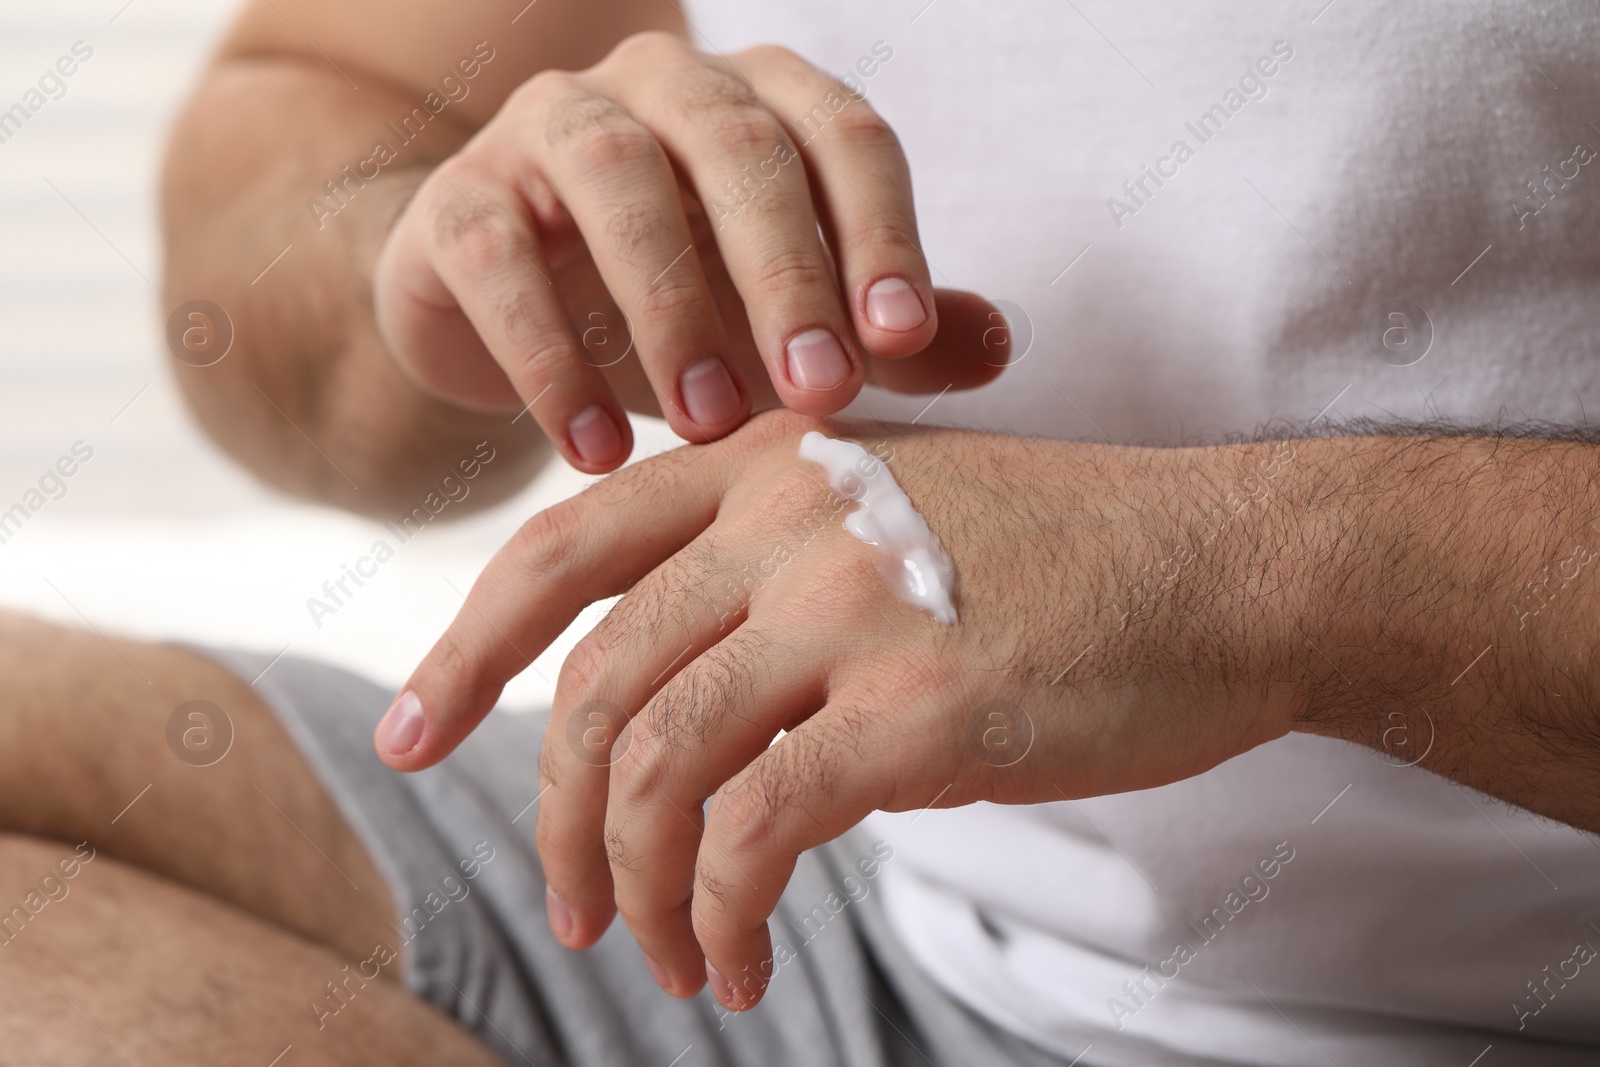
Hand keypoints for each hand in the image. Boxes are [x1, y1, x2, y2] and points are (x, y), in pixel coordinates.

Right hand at [373, 32, 1006, 472]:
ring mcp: (548, 130)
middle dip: (787, 271)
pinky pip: (498, 259)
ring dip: (671, 306)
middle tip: (819, 392)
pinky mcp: (456, 202)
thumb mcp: (789, 327)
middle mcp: (659, 88)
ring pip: (616, 178)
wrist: (504, 321)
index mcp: (761, 103)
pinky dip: (549, 356)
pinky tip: (595, 453)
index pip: (844, 138)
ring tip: (708, 425)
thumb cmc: (675, 312)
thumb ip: (888, 334)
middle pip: (739, 146)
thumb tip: (1000, 348)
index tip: (902, 343)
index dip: (880, 234)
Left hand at [375, 410, 1294, 1007]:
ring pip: (654, 767)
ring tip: (668, 961)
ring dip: (634, 887)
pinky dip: (720, 915)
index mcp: (767, 464)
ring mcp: (850, 605)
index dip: (463, 649)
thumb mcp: (893, 514)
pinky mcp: (916, 706)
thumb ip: (767, 579)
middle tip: (569, 905)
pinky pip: (754, 832)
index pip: (558, 549)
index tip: (408, 739)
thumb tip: (673, 714)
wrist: (1230, 567)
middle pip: (592, 684)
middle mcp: (788, 518)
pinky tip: (741, 962)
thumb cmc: (1066, 553)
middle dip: (549, 816)